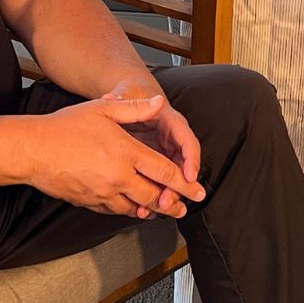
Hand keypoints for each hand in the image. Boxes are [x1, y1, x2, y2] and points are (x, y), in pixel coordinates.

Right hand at [30, 96, 206, 218]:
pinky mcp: (89, 202)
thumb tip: (158, 103)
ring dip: (151, 210)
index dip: (185, 184)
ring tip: (162, 211)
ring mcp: (103, 193)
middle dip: (172, 204)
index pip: (165, 172)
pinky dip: (127, 210)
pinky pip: (115, 211)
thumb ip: (134, 108)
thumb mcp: (103, 110)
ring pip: (135, 208)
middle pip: (154, 197)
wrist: (32, 150)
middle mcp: (118, 177)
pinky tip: (132, 207)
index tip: (197, 191)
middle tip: (183, 207)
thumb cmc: (65, 127)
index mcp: (126, 153)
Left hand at [104, 78, 203, 216]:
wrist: (130, 100)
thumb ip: (122, 97)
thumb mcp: (127, 93)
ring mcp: (165, 152)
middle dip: (179, 186)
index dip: (191, 160)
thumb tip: (112, 98)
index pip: (187, 141)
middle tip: (169, 201)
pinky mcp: (155, 163)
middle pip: (183, 166)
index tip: (189, 176)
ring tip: (158, 209)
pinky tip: (146, 208)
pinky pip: (160, 181)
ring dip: (168, 194)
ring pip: (173, 177)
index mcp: (171, 122)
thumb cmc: (131, 95)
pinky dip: (155, 195)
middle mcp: (173, 139)